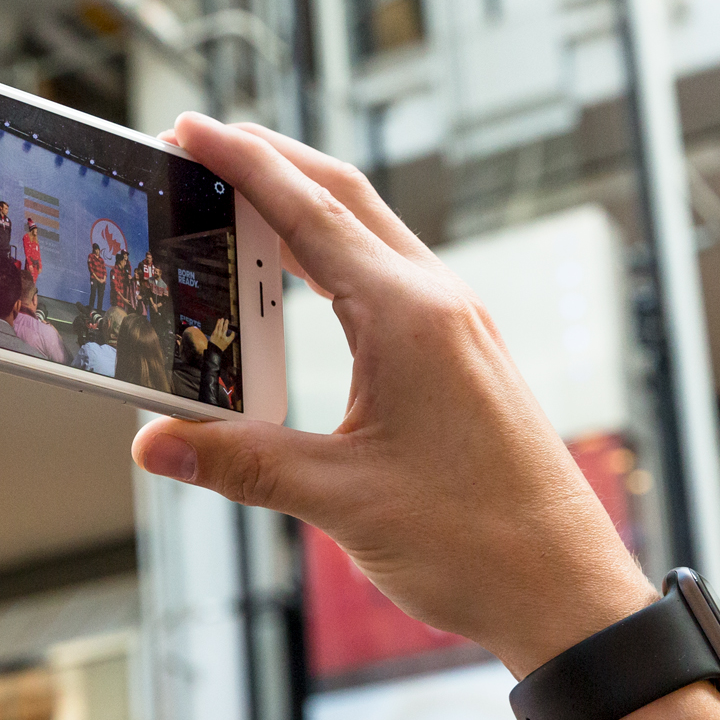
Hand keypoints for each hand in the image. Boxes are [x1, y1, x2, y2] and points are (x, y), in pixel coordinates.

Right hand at [131, 117, 653, 675]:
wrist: (565, 590)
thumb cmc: (473, 541)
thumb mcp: (341, 498)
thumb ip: (241, 463)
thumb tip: (154, 445)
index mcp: (408, 316)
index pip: (309, 212)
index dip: (242, 164)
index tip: (189, 128)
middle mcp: (439, 305)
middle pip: (344, 198)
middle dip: (271, 162)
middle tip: (201, 146)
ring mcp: (458, 329)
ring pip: (371, 236)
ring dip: (304, 208)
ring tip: (238, 203)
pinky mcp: (464, 361)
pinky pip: (389, 282)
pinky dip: (336, 261)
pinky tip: (305, 285)